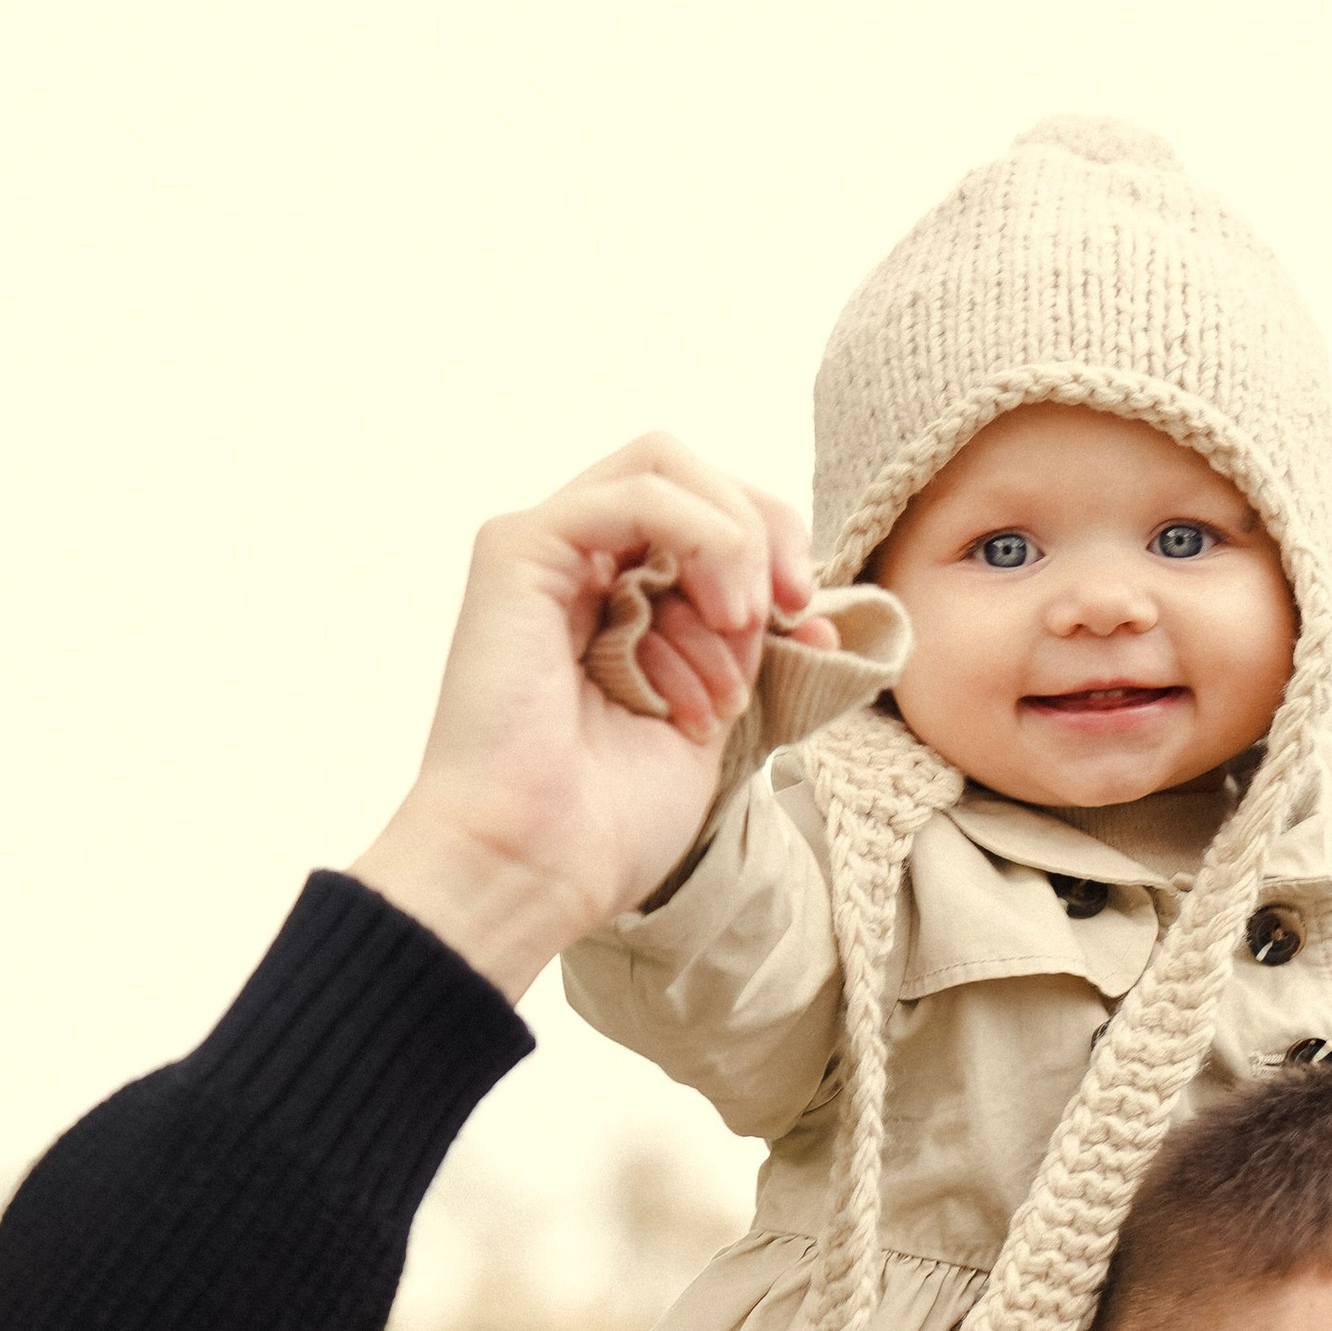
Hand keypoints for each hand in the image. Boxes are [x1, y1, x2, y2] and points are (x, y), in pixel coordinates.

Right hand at [352, 435, 815, 996]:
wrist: (535, 865)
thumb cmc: (607, 821)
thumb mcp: (710, 712)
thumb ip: (743, 643)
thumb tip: (807, 605)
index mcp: (616, 602)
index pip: (709, 522)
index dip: (777, 558)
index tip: (815, 630)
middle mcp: (579, 567)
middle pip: (692, 477)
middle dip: (766, 530)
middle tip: (795, 607)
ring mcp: (546, 553)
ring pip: (665, 464)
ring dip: (734, 537)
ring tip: (744, 623)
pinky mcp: (517, 550)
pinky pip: (634, 494)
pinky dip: (700, 535)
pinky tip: (721, 611)